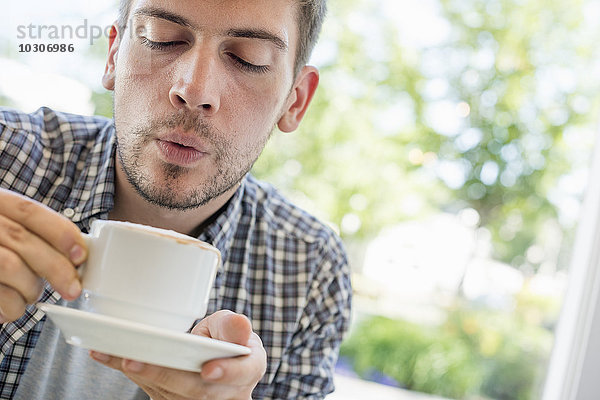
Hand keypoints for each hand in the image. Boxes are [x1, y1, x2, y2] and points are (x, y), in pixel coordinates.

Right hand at [0, 189, 86, 322]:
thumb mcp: (6, 227)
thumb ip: (32, 233)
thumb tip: (75, 254)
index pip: (29, 211)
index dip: (59, 232)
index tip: (80, 255)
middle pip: (22, 239)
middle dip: (56, 267)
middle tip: (72, 288)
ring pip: (9, 266)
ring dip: (30, 288)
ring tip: (31, 294)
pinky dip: (11, 306)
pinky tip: (12, 308)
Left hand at [90, 310, 266, 399]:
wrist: (214, 355)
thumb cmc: (224, 338)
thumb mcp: (232, 326)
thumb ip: (232, 326)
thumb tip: (241, 326)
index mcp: (246, 370)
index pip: (242, 374)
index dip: (227, 373)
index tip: (208, 369)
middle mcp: (224, 393)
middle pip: (196, 390)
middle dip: (164, 375)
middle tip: (136, 360)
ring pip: (168, 392)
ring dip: (138, 373)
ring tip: (111, 352)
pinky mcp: (170, 399)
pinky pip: (149, 388)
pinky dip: (126, 369)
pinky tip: (105, 353)